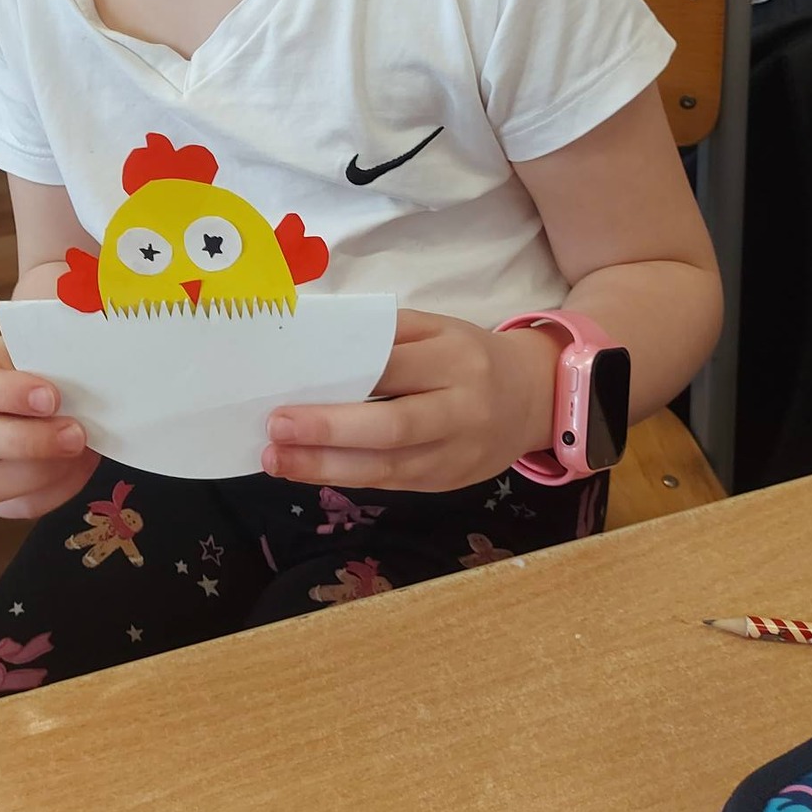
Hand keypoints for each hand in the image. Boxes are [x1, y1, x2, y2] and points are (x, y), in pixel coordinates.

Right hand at [0, 335, 98, 519]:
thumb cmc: (38, 357)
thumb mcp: (40, 337)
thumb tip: (87, 328)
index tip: (53, 395)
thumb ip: (52, 335)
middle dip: (27, 441)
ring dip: (40, 473)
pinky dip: (50, 494)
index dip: (6, 392)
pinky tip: (79, 470)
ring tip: (82, 452)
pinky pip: (11, 509)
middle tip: (77, 433)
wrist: (40, 382)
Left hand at [262, 308, 558, 492]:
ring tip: (276, 461)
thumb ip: (384, 334)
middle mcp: (461, 409)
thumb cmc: (469, 355)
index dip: (340, 376)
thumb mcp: (437, 328)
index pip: (391, 368)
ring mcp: (456, 454)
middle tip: (276, 428)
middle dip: (329, 429)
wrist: (535, 398)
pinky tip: (308, 471)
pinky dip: (347, 477)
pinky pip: (391, 483)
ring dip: (326, 466)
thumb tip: (316, 342)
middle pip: (392, 426)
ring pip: (388, 467)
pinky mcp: (448, 483)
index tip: (289, 380)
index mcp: (455, 359)